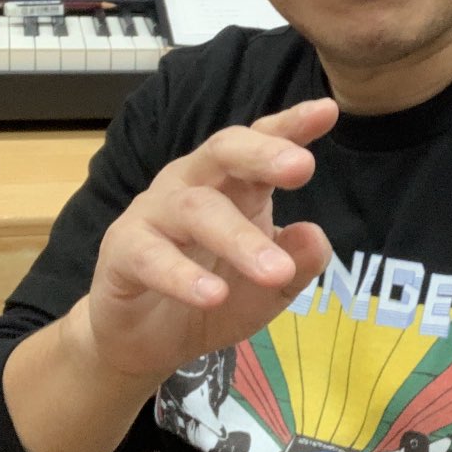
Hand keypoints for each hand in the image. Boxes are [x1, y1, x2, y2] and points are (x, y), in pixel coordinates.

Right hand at [80, 97, 337, 381]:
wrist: (141, 341)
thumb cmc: (211, 296)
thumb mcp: (267, 289)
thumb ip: (296, 264)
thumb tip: (317, 236)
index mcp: (233, 184)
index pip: (261, 144)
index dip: (291, 127)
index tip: (327, 111)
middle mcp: (192, 185)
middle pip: (222, 153)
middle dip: (262, 154)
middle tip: (302, 166)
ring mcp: (154, 214)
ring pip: (195, 209)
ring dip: (238, 239)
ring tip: (275, 272)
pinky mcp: (123, 252)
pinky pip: (151, 256)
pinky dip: (183, 276)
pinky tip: (213, 295)